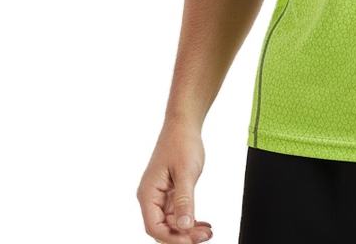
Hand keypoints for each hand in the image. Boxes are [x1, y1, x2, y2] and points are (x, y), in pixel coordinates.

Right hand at [136, 118, 212, 242]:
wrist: (184, 124)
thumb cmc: (182, 143)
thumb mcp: (186, 172)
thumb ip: (184, 200)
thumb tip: (184, 227)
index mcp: (148, 194)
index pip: (154, 227)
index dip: (171, 238)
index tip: (191, 242)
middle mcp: (151, 197)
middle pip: (163, 228)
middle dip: (182, 236)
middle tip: (204, 237)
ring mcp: (160, 196)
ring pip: (172, 222)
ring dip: (188, 230)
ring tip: (207, 232)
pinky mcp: (170, 192)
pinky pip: (178, 213)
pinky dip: (189, 220)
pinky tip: (203, 224)